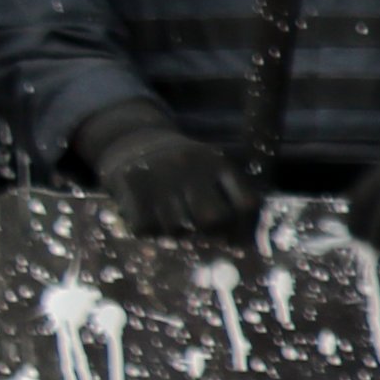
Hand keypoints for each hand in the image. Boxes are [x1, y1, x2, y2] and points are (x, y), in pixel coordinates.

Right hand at [77, 104, 257, 239]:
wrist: (132, 137)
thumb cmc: (182, 165)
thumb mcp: (212, 166)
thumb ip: (231, 196)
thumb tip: (239, 243)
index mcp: (219, 163)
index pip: (246, 204)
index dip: (245, 228)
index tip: (234, 240)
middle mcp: (193, 166)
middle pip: (213, 219)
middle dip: (209, 232)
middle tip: (199, 229)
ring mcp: (162, 175)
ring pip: (177, 229)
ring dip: (175, 232)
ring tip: (168, 214)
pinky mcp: (133, 184)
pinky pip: (147, 228)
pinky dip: (148, 230)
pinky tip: (148, 214)